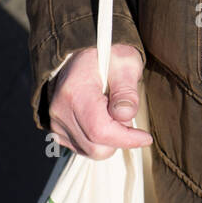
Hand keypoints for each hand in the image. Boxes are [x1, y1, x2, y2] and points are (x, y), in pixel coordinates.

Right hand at [48, 44, 152, 158]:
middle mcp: (60, 110)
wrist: (83, 52)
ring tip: (112, 111)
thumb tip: (125, 116)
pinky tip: (102, 118)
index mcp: (75, 92)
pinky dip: (97, 140)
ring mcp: (56, 121)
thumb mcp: (125, 64)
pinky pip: (82, 147)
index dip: (126, 138)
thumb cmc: (107, 55)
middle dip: (119, 138)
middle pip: (95, 147)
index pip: (100, 130)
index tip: (145, 137)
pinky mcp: (58, 129)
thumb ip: (127, 91)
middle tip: (125, 113)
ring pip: (90, 151)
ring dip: (109, 140)